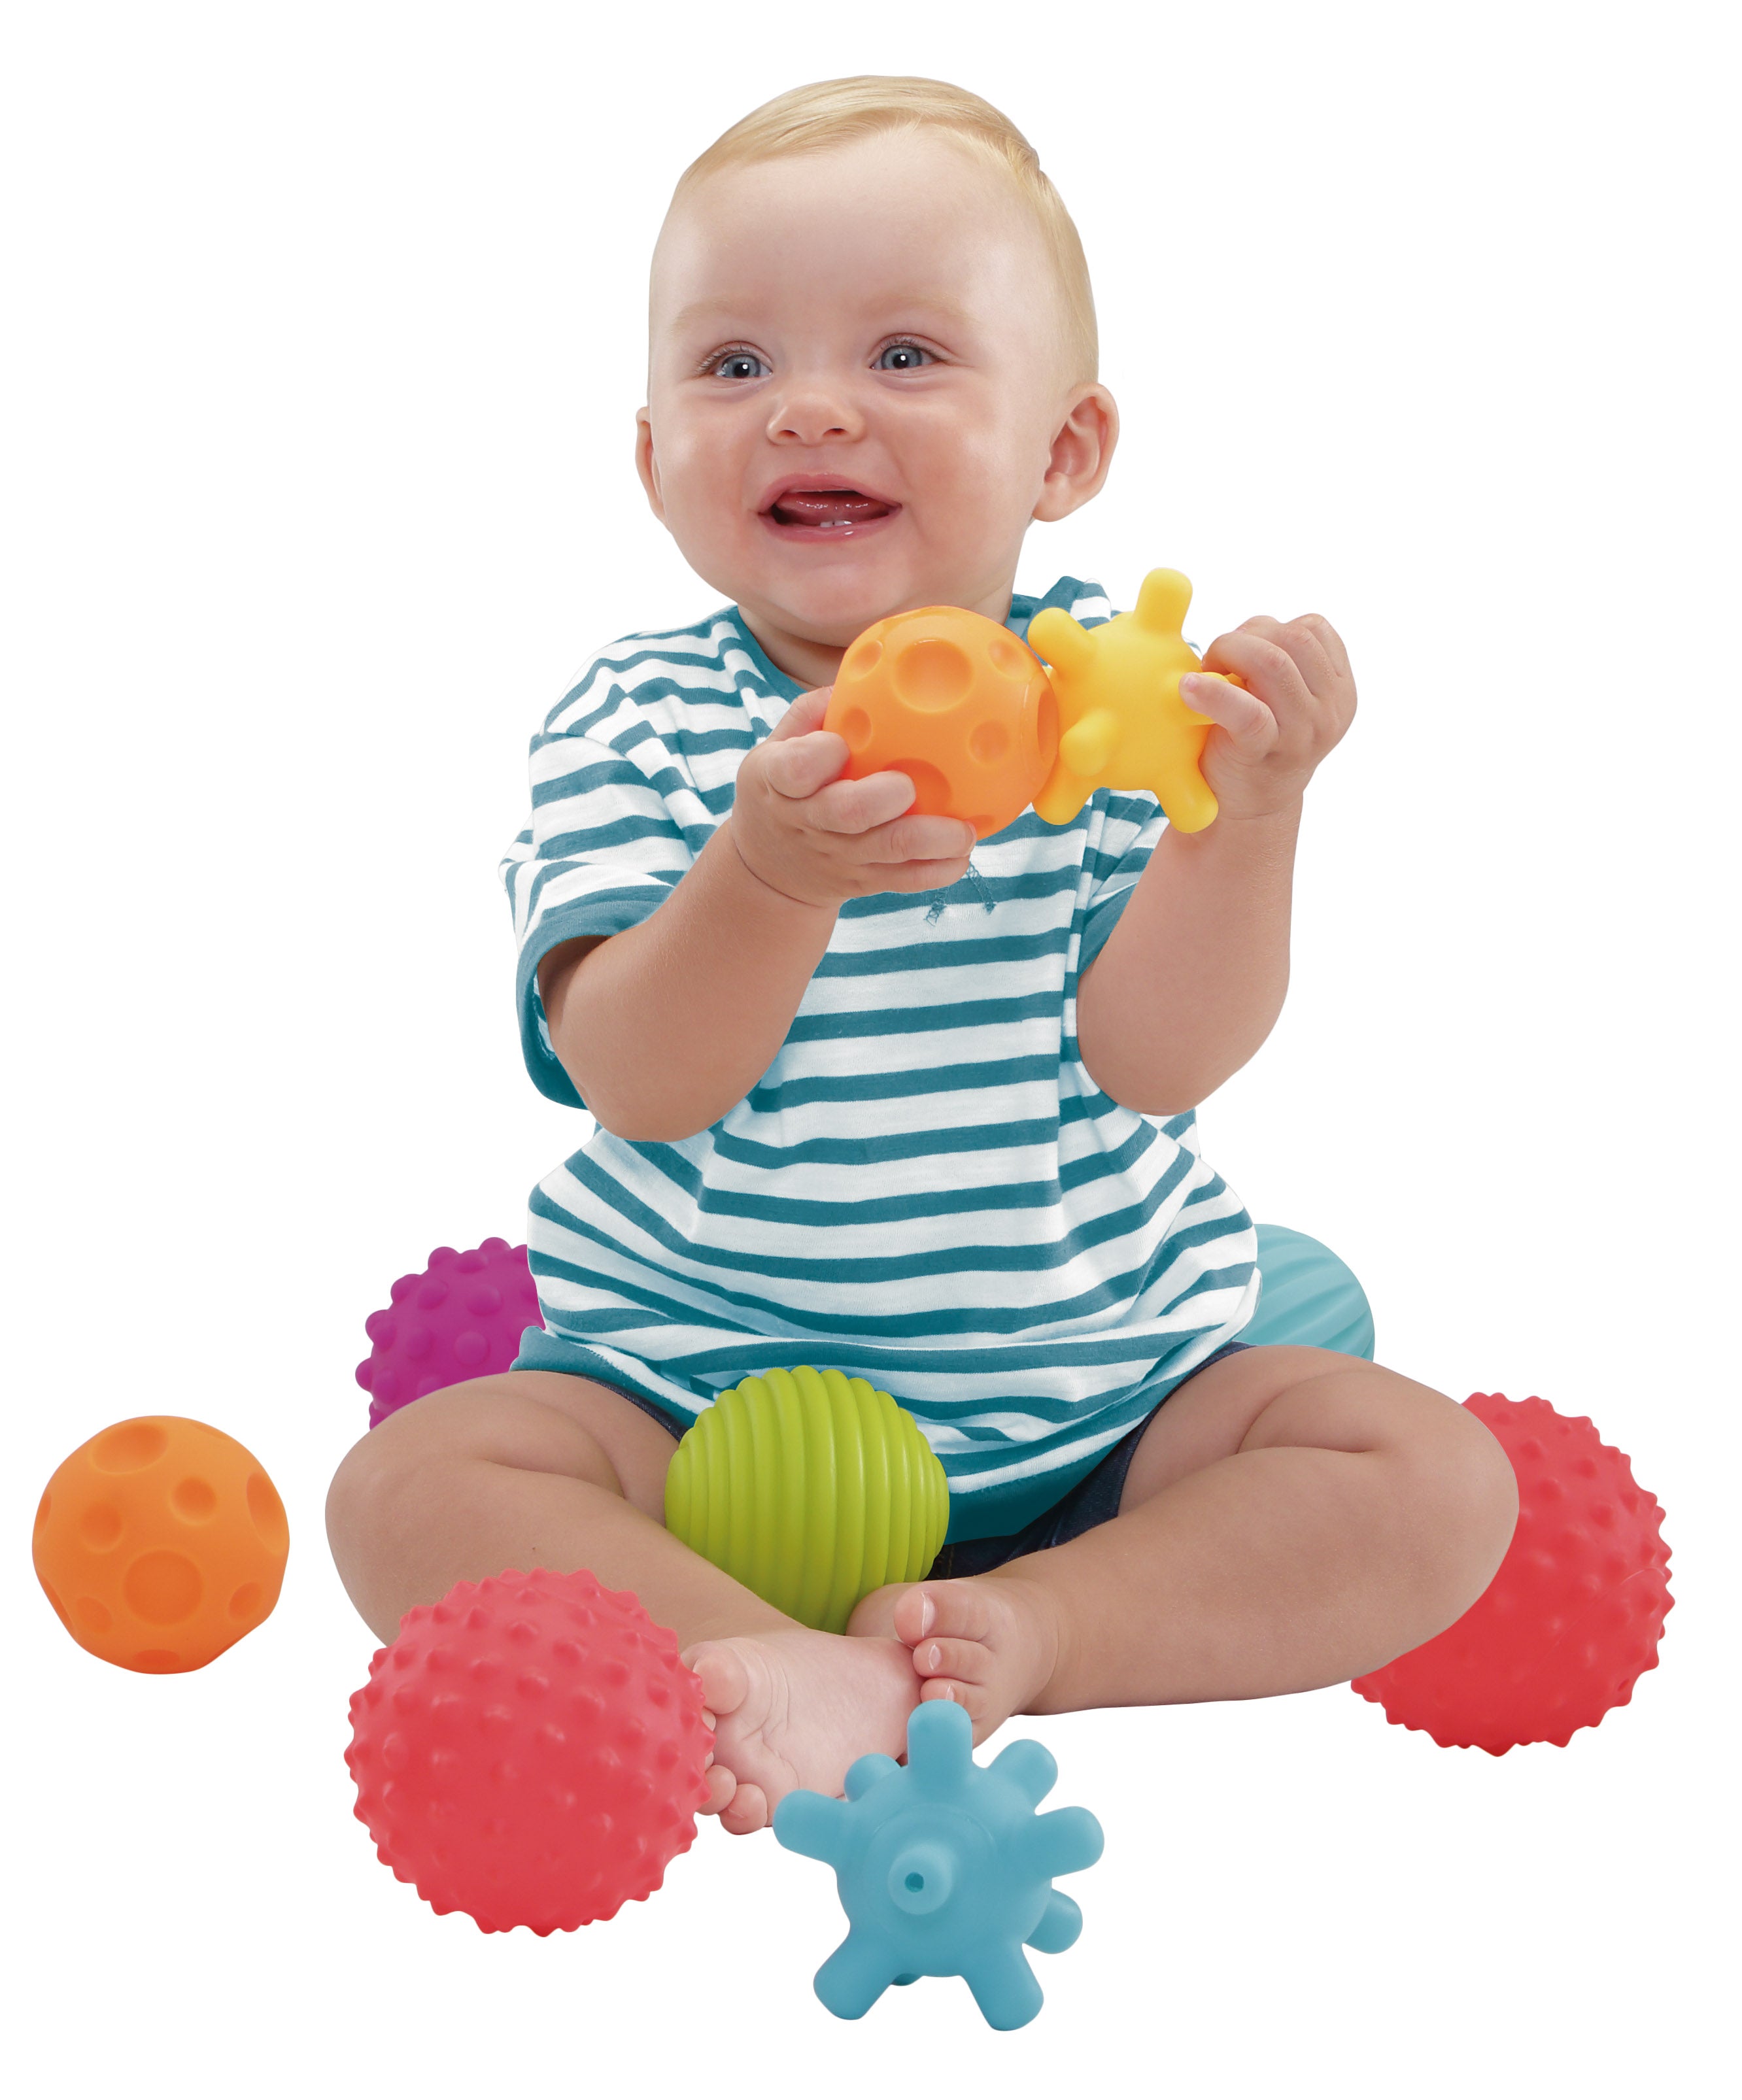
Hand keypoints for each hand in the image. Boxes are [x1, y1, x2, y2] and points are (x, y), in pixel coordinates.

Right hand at [728, 687, 977, 908]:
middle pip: (846, 814)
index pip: (792, 770)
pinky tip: (964, 851)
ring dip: (931, 840)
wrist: (770, 867)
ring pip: (888, 852)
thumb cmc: (786, 788)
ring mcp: (840, 857)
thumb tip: (870, 668)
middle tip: (910, 786)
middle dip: (881, 800)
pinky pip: (907, 880)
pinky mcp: (865, 881)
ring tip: (966, 829)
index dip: (816, 758)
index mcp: (779, 783)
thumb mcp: (778, 746)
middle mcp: (809, 822)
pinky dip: (939, 869)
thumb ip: (814, 711)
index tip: (838, 744)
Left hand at [1181, 614, 1356, 822]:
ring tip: (1205, 673)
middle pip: (1294, 638)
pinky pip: (1246, 710)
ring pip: (1273, 662)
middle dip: (1247, 635)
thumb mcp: (1286, 700)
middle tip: (1217, 659)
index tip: (1241, 648)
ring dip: (1229, 652)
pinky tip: (1188, 690)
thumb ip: (1280, 662)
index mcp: (1339, 691)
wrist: (1246, 810)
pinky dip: (1213, 692)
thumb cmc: (1255, 741)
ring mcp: (1302, 734)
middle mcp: (1329, 711)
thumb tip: (1246, 630)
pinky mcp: (1265, 751)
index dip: (1270, 627)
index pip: (1314, 630)